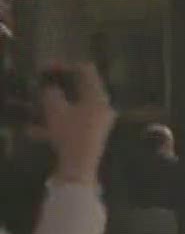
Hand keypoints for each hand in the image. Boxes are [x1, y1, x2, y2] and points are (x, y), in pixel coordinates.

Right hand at [42, 64, 115, 186]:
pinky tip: (32, 130)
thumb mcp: (55, 109)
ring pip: (74, 107)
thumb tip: (50, 89)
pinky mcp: (90, 136)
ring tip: (35, 105)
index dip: (63, 65)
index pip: (85, 70)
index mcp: (98, 97)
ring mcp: (98, 122)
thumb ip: (51, 94)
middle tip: (40, 83)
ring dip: (54, 104)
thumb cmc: (69, 134)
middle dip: (58, 85)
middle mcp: (102, 107)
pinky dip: (54, 123)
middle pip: (81, 88)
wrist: (79, 168)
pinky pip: (71, 124)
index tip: (43, 68)